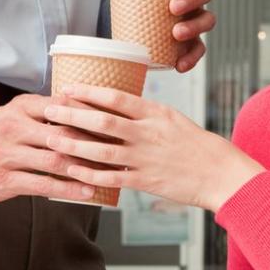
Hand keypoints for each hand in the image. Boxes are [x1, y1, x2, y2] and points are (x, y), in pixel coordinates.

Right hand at [0, 94, 110, 203]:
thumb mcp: (17, 112)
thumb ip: (47, 110)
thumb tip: (89, 106)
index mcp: (22, 107)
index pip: (64, 106)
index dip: (93, 115)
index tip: (118, 122)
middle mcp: (15, 127)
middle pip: (64, 133)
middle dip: (96, 143)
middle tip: (122, 150)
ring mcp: (8, 154)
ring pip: (56, 160)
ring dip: (87, 168)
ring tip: (111, 174)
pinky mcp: (5, 179)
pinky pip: (43, 184)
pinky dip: (69, 188)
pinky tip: (87, 191)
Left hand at [42, 84, 264, 211]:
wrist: (220, 172)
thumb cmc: (197, 145)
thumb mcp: (173, 120)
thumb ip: (146, 114)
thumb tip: (118, 106)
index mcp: (156, 113)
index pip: (116, 97)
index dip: (88, 92)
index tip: (67, 88)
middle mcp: (148, 133)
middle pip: (102, 121)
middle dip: (72, 114)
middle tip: (49, 110)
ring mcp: (146, 158)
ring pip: (102, 150)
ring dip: (73, 144)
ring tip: (51, 139)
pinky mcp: (146, 181)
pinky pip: (112, 178)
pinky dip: (89, 174)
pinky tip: (72, 171)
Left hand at [94, 0, 215, 72]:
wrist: (138, 24)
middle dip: (193, 0)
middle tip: (173, 7)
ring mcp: (195, 19)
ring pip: (207, 20)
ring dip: (195, 26)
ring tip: (176, 34)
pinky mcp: (192, 41)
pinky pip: (199, 49)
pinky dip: (192, 57)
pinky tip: (180, 65)